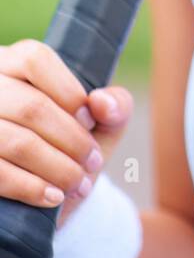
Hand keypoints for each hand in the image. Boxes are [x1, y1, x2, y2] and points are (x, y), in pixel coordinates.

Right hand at [0, 39, 133, 230]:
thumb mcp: (100, 123)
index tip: (89, 121)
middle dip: (71, 140)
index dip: (68, 92)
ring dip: (56, 168)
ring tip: (78, 184)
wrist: (43, 190)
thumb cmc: (71, 145)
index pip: (37, 61)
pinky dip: (31, 188)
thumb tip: (102, 103)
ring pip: (16, 143)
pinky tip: (54, 196)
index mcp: (14, 62)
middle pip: (31, 107)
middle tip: (93, 163)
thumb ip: (115, 106)